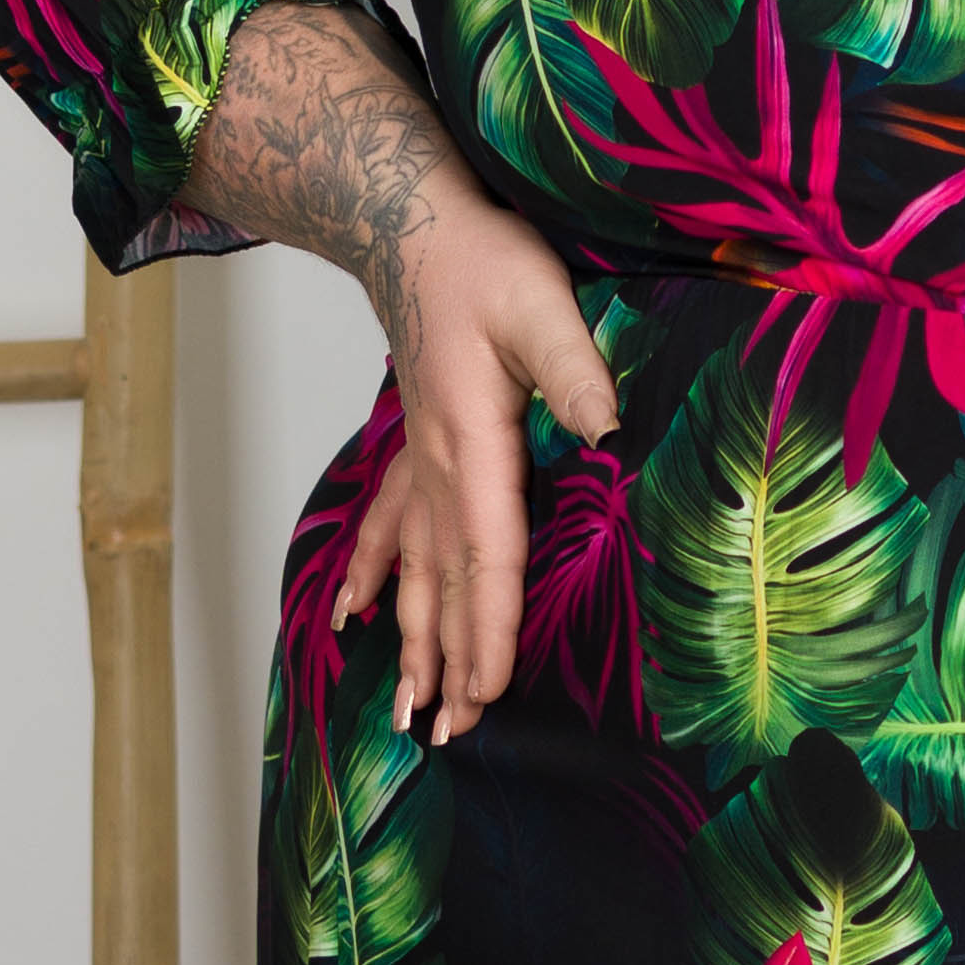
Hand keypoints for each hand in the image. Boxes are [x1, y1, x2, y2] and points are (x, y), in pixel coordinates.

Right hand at [331, 188, 616, 739]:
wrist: (414, 231)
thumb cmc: (483, 263)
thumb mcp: (543, 306)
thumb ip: (576, 370)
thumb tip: (612, 429)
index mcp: (474, 445)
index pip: (488, 556)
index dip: (491, 629)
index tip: (489, 691)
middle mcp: (438, 470)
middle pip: (445, 585)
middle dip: (448, 663)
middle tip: (450, 733)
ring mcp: (419, 465)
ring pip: (412, 573)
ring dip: (410, 642)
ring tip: (406, 709)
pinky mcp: (415, 451)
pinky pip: (385, 529)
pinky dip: (370, 576)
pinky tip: (352, 616)